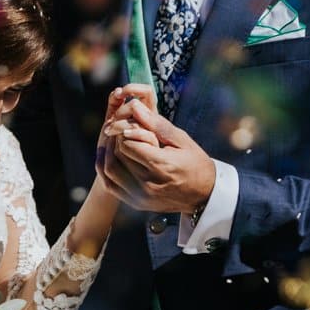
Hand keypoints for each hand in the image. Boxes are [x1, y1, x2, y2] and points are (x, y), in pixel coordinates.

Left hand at [97, 98, 216, 213]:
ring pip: (110, 169)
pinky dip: (105, 168)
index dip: (125, 130)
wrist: (204, 195)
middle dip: (116, 138)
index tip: (129, 124)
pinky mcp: (135, 203)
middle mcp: (149, 183)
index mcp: (162, 166)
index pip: (128, 143)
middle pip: (118, 154)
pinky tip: (110, 156)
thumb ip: (158, 124)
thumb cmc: (196, 163)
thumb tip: (136, 106)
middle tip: (119, 129)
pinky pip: (110, 184)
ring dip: (108, 151)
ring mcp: (141, 196)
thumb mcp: (183, 140)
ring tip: (114, 140)